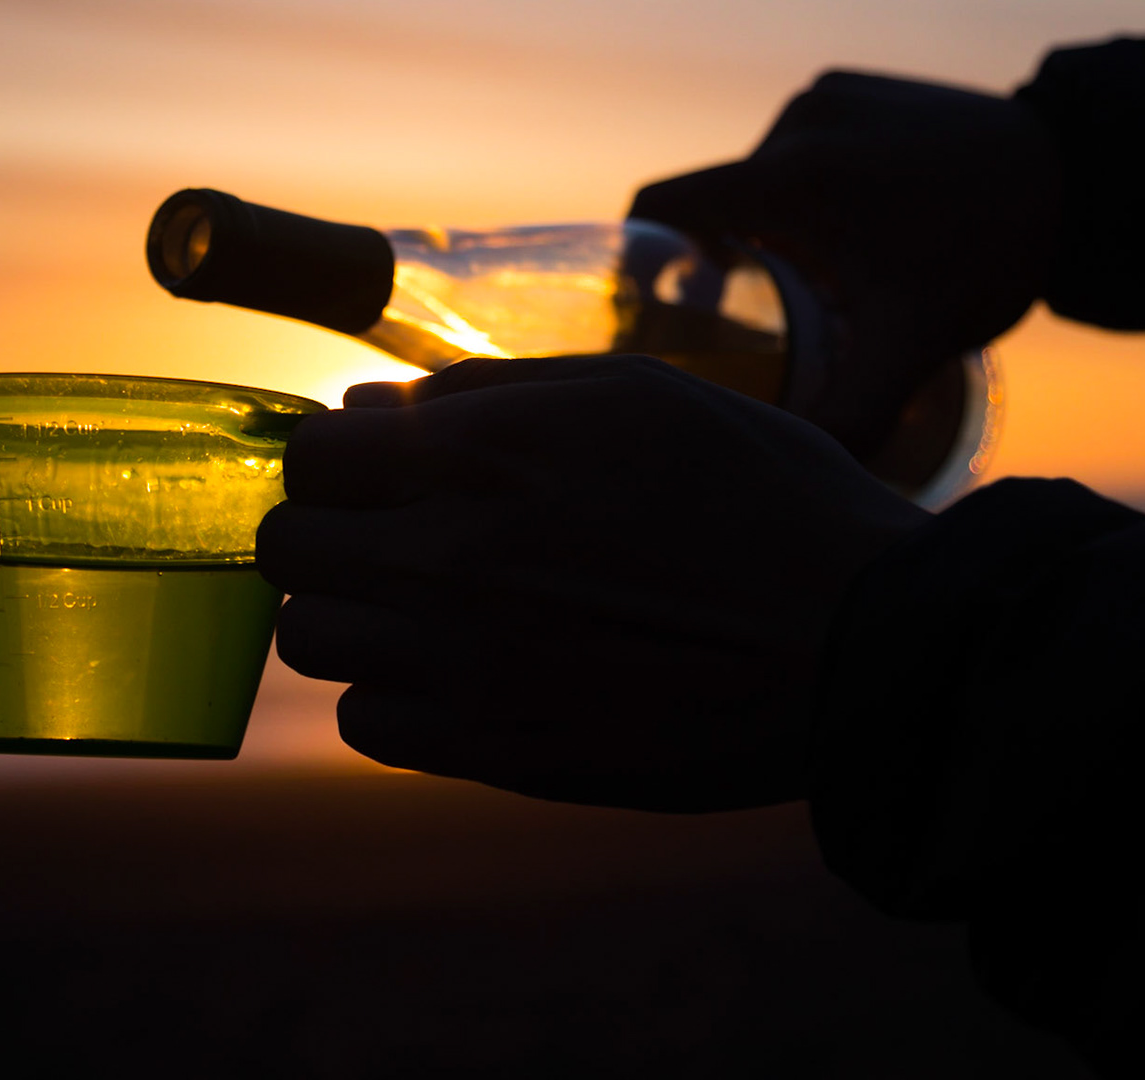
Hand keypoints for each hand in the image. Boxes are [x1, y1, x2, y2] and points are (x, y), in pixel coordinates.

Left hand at [257, 355, 928, 811]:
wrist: (856, 645)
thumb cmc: (760, 498)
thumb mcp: (640, 394)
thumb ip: (487, 391)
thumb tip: (363, 407)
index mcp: (489, 456)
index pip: (310, 452)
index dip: (334, 454)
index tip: (373, 468)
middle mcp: (455, 559)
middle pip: (288, 546)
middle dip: (328, 529)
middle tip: (390, 534)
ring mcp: (468, 666)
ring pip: (308, 640)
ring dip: (347, 614)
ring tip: (420, 605)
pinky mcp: (498, 753)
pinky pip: (365, 726)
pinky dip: (390, 698)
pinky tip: (456, 673)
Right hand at [629, 72, 1061, 465]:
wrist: (1085, 177)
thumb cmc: (989, 257)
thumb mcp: (913, 345)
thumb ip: (850, 413)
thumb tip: (798, 474)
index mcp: (789, 174)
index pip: (664, 205)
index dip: (640, 258)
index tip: (654, 308)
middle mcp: (798, 120)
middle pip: (721, 205)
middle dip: (734, 262)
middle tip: (775, 320)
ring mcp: (832, 94)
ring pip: (764, 178)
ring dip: (779, 229)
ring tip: (833, 278)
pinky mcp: (860, 85)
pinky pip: (804, 147)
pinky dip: (812, 192)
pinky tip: (865, 231)